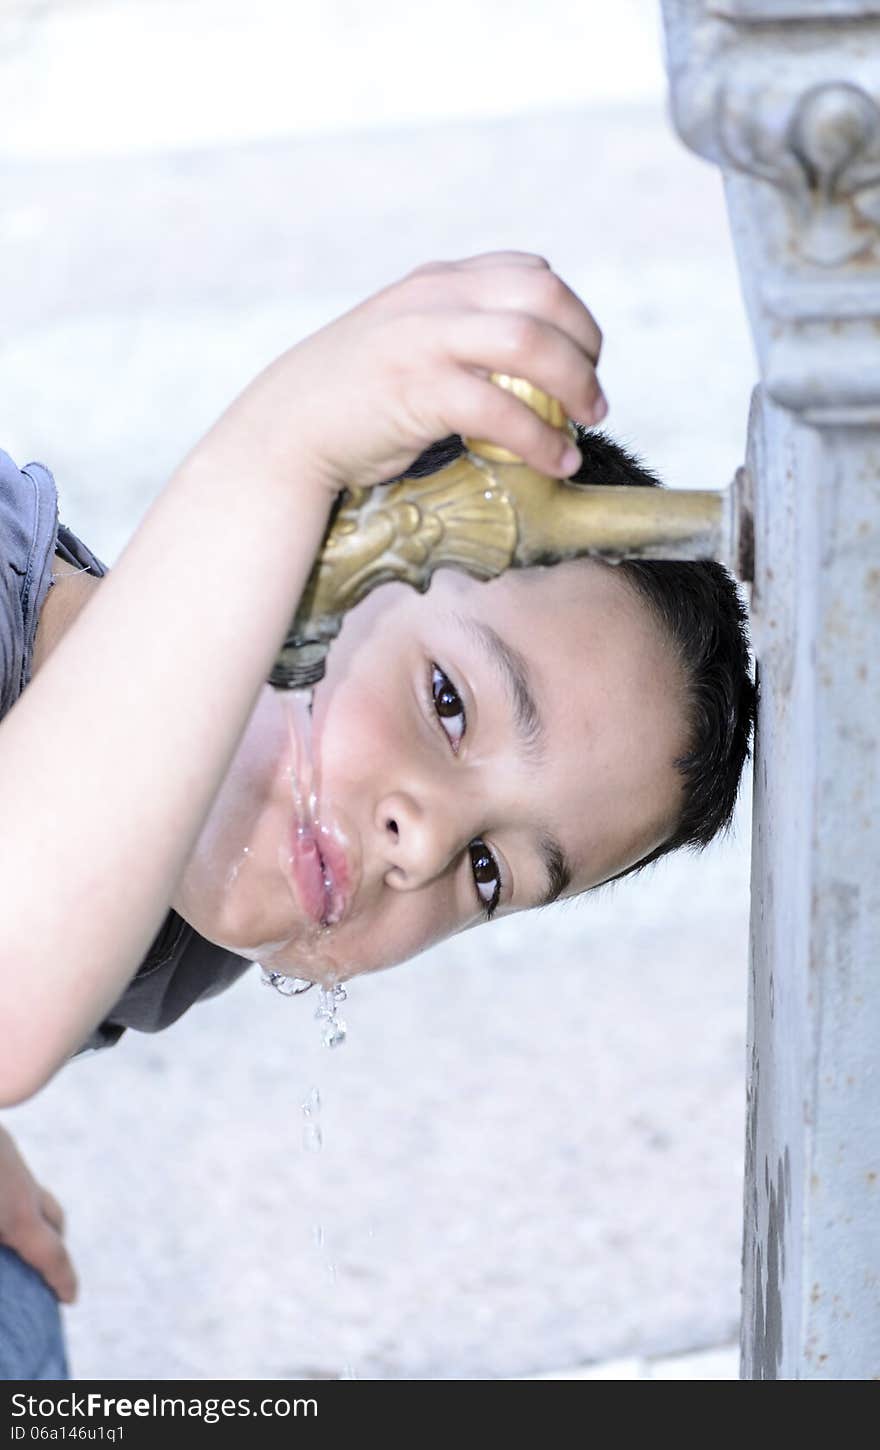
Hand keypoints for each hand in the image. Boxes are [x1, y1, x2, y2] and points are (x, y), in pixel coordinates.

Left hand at [0, 1124, 76, 1302]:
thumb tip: (3, 1268)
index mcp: (18, 1216)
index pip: (51, 1255)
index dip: (63, 1280)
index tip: (71, 1298)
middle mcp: (21, 1185)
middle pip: (52, 1219)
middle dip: (52, 1244)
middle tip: (40, 1269)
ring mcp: (8, 1156)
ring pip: (28, 1192)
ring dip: (26, 1215)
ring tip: (5, 1233)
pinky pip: (9, 1174)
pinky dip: (6, 1193)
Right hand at [194, 251, 605, 496]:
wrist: (287, 432)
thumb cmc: (350, 401)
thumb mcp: (404, 341)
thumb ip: (455, 335)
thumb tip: (524, 368)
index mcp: (437, 281)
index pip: (529, 271)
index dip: (571, 314)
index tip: (582, 358)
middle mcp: (435, 297)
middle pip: (544, 295)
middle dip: (585, 345)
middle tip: (593, 396)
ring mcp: (424, 339)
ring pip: (530, 343)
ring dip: (575, 386)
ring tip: (585, 425)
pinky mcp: (418, 390)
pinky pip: (501, 410)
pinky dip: (541, 440)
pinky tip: (555, 462)